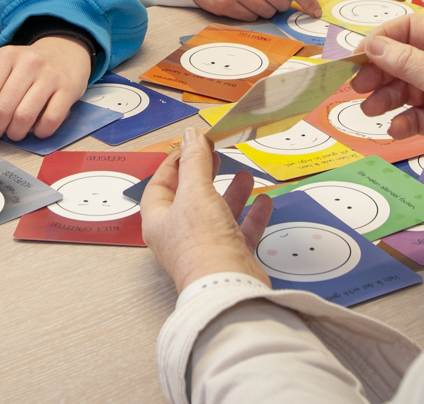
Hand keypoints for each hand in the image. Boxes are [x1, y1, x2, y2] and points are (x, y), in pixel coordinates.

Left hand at [0, 35, 91, 150]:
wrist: (66, 51)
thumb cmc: (29, 65)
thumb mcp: (0, 67)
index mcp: (5, 57)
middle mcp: (28, 63)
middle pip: (2, 109)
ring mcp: (50, 76)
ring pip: (24, 117)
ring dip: (15, 134)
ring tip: (14, 132)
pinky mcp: (68, 89)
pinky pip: (50, 120)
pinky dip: (40, 132)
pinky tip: (36, 129)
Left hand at [140, 128, 272, 292]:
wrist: (227, 287)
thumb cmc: (202, 245)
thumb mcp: (196, 192)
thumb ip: (195, 162)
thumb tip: (191, 136)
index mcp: (160, 220)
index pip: (160, 185)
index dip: (174, 163)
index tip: (191, 146)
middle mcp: (180, 234)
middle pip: (190, 197)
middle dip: (205, 174)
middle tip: (216, 156)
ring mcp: (205, 246)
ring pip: (218, 213)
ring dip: (231, 192)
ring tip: (244, 175)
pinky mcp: (229, 256)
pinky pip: (241, 230)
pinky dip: (252, 214)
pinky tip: (263, 201)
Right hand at [353, 14, 423, 185]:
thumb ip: (406, 62)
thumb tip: (372, 44)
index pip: (408, 29)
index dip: (381, 39)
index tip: (358, 56)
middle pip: (401, 60)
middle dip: (379, 72)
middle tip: (358, 86)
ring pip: (404, 89)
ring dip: (385, 98)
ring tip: (370, 110)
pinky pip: (413, 115)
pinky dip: (402, 121)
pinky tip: (397, 128)